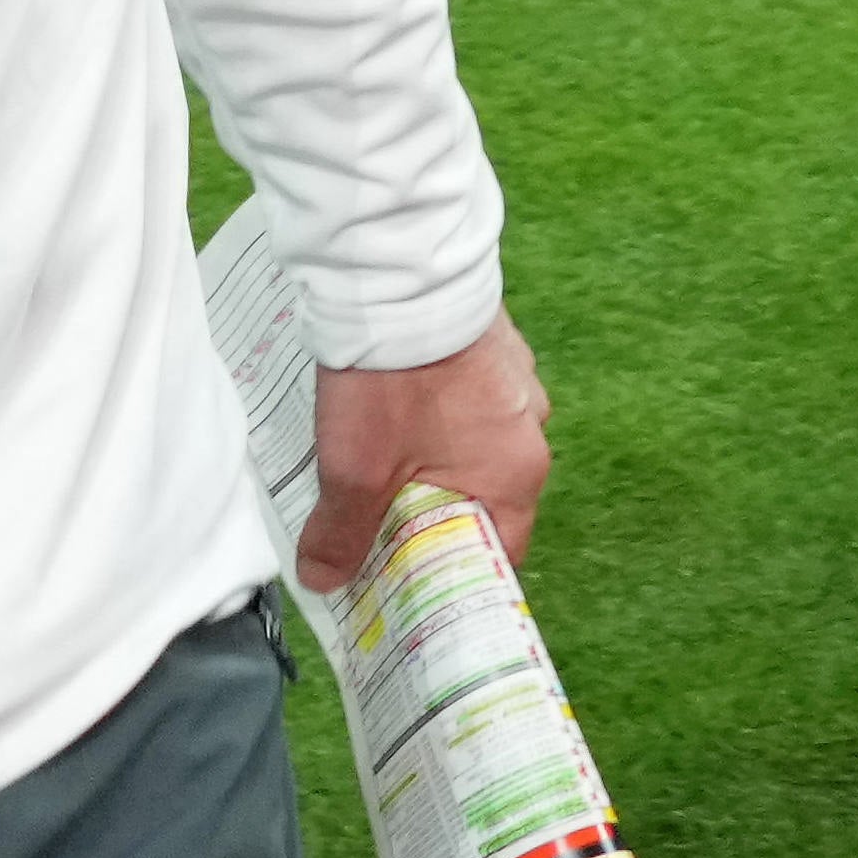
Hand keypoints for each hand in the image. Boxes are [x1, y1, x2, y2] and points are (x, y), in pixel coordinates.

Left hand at [303, 315, 551, 590]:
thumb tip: (325, 582)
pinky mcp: (496, 346)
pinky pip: (472, 401)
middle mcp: (532, 430)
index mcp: (516, 472)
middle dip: (436, 518)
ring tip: (382, 464)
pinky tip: (397, 408)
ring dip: (438, 462)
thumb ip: (343, 532)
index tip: (410, 585)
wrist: (398, 272)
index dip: (454, 577)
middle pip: (486, 500)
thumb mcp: (357, 469)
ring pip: (477, 447)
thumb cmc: (393, 382)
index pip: (499, 554)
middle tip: (382, 527)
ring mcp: (518, 382)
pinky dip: (440, 416)